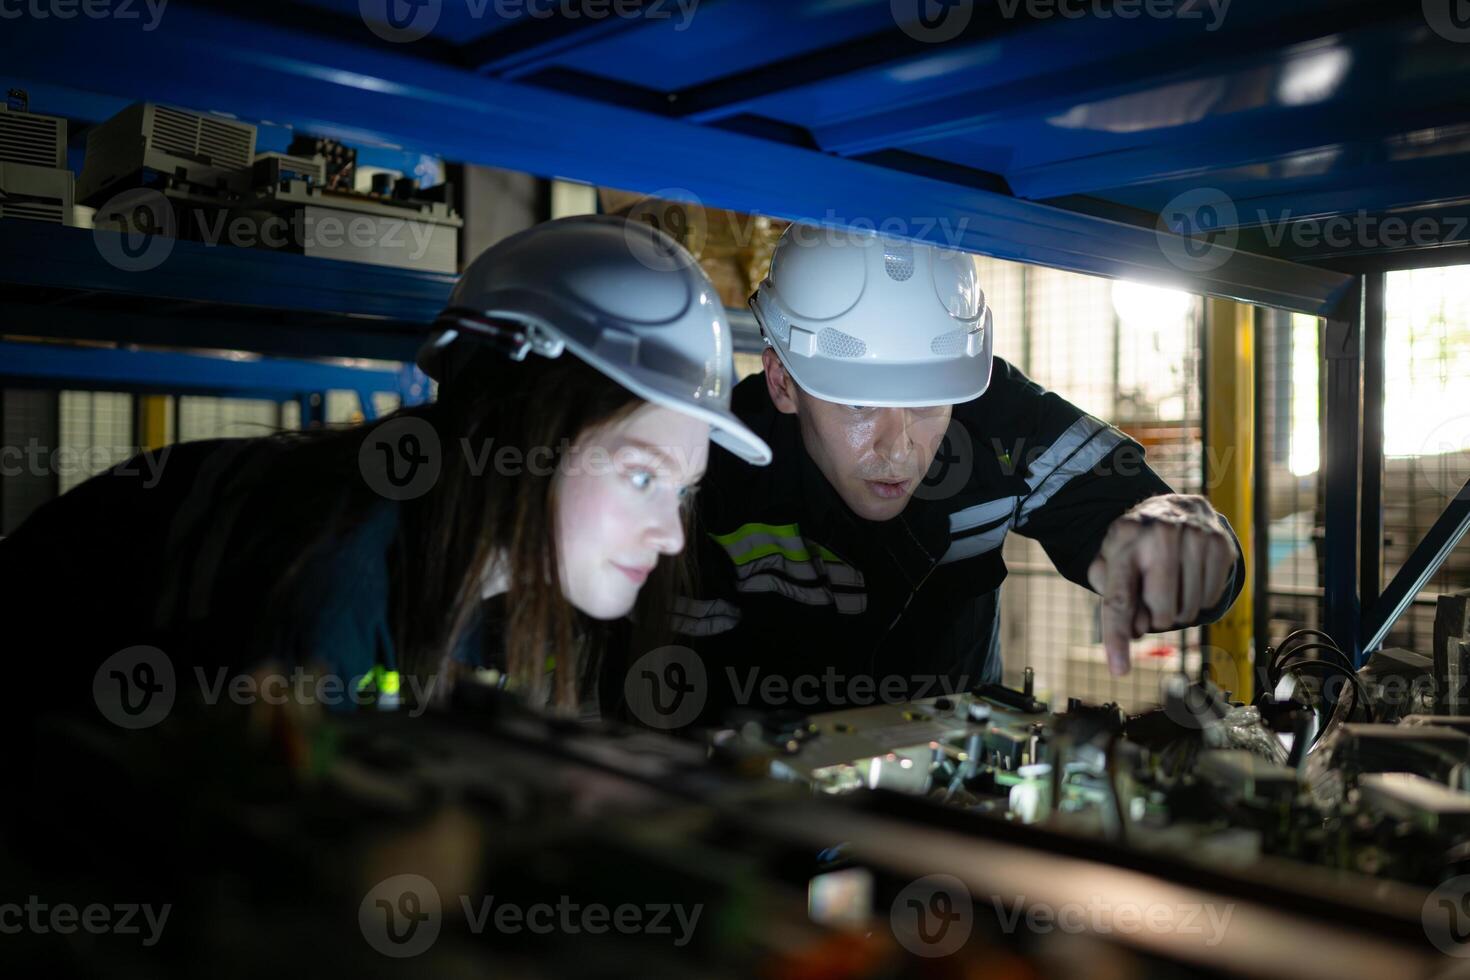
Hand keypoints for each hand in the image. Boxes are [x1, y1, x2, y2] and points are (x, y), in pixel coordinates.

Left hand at [1085, 494, 1235, 675]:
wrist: (1173, 509)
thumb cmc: (1135, 548)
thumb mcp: (1110, 564)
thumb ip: (1113, 600)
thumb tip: (1138, 629)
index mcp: (1123, 539)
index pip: (1119, 598)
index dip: (1117, 638)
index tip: (1118, 670)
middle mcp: (1160, 533)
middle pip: (1160, 612)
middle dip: (1153, 619)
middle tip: (1150, 601)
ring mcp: (1195, 535)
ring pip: (1188, 610)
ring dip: (1177, 610)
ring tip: (1169, 585)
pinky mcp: (1221, 544)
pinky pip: (1211, 600)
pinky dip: (1198, 601)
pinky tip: (1189, 579)